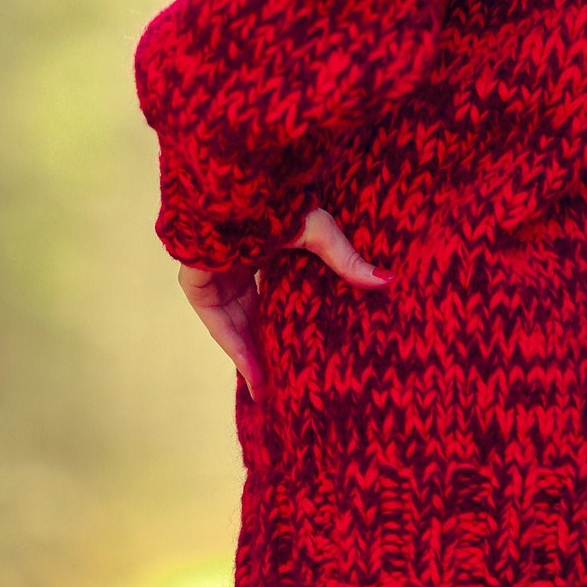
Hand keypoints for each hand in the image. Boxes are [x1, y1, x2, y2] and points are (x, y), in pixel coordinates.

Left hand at [176, 208, 394, 400]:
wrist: (233, 195)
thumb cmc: (276, 203)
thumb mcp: (318, 232)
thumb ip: (346, 260)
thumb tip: (388, 280)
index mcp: (265, 247)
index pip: (278, 292)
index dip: (294, 319)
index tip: (314, 344)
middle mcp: (239, 266)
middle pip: (258, 315)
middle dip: (274, 345)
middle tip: (296, 375)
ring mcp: (217, 279)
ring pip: (239, 327)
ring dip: (257, 358)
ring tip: (278, 391)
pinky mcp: (198, 289)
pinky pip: (221, 329)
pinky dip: (240, 354)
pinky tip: (258, 382)